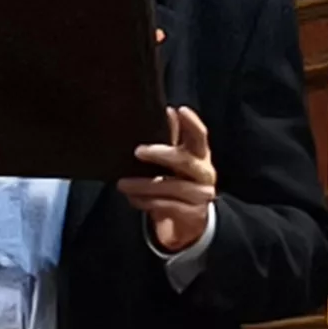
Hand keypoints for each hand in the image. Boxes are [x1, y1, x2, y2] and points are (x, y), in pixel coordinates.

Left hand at [120, 105, 217, 251]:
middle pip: (186, 161)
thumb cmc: (179, 181)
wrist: (190, 218)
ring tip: (122, 184)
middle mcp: (205, 173)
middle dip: (161, 154)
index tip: (180, 110)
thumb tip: (168, 110)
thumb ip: (173, 136)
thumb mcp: (177, 159)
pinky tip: (133, 199)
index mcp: (201, 155)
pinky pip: (167, 207)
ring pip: (173, 187)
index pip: (200, 136)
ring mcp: (201, 195)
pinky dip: (147, 202)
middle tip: (137, 151)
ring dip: (144, 186)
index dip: (192, 123)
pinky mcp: (192, 213)